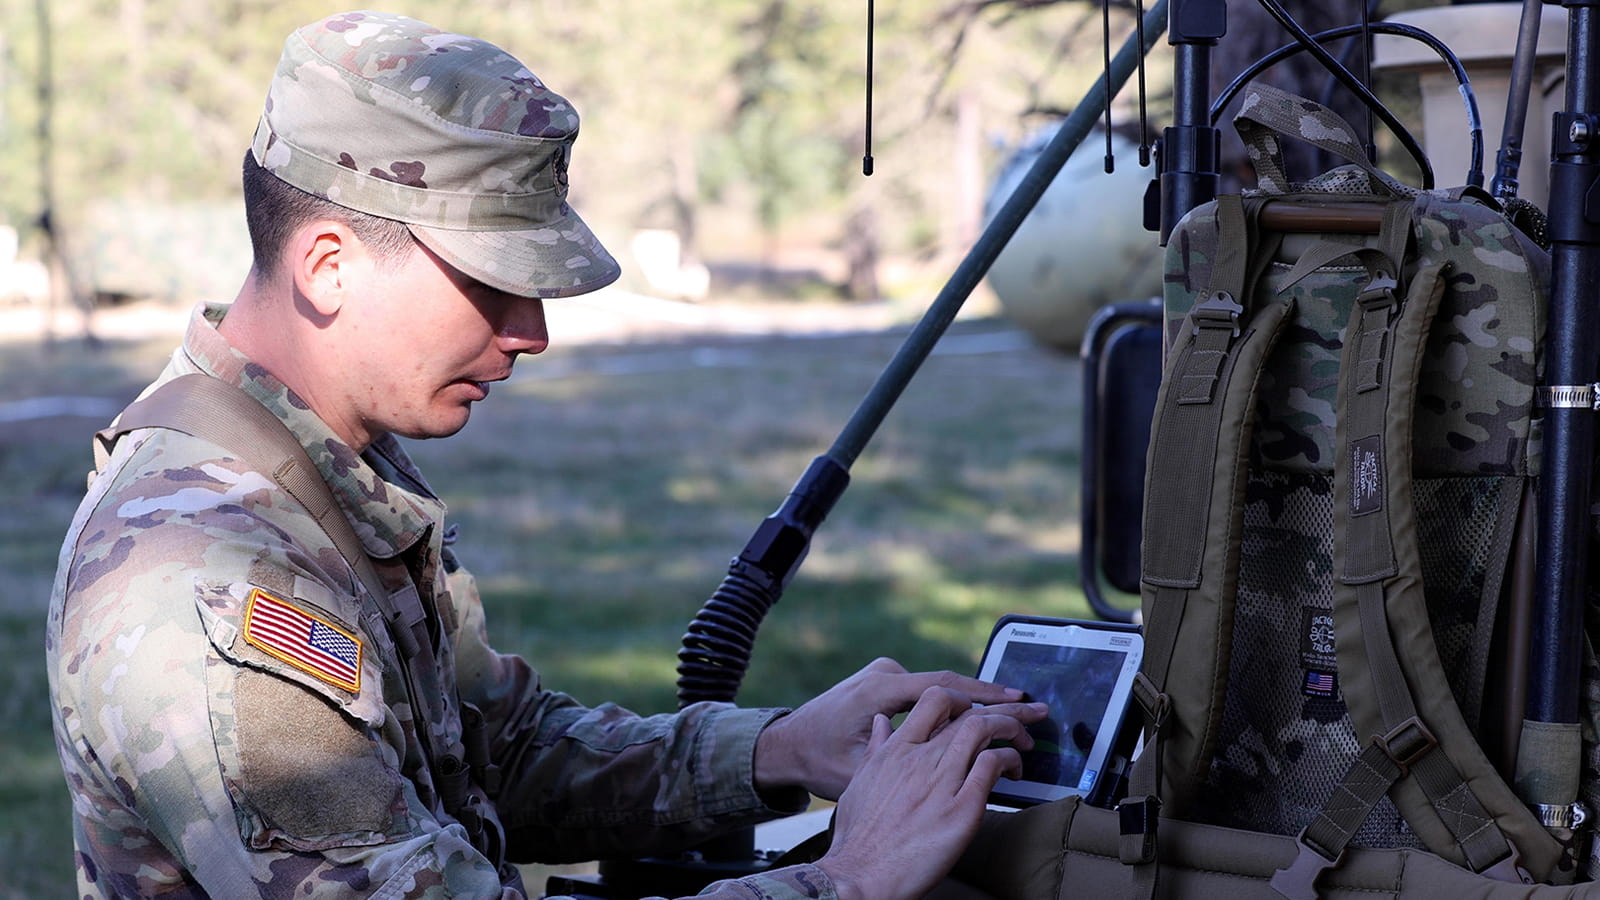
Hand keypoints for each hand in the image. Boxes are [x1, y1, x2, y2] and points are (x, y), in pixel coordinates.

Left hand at [754, 657, 1039, 799]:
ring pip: (939, 689)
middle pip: (950, 685)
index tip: (1020, 703)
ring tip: (1013, 712)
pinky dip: (953, 703)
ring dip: (974, 701)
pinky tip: (977, 716)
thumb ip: (901, 757)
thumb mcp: (859, 769)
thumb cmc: (816, 762)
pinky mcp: (882, 683)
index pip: (946, 690)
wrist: (783, 746)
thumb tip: (946, 758)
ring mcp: (882, 675)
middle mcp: (884, 674)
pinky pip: (925, 692)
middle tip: (1032, 707)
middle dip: (993, 698)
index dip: (987, 698)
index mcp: (881, 689)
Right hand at [814, 685, 1041, 899]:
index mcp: (896, 749)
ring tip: (1025, 740)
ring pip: (984, 729)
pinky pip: (992, 766)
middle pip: (970, 712)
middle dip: (1004, 709)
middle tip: (1025, 712)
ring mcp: (941, 782)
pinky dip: (1009, 760)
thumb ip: (876, 748)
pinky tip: (1014, 770)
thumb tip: (882, 721)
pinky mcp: (961, 810)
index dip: (964, 699)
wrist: (860, 876)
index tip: (977, 711)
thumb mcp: (859, 781)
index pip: (936, 699)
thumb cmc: (858, 837)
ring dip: (1012, 728)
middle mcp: (919, 758)